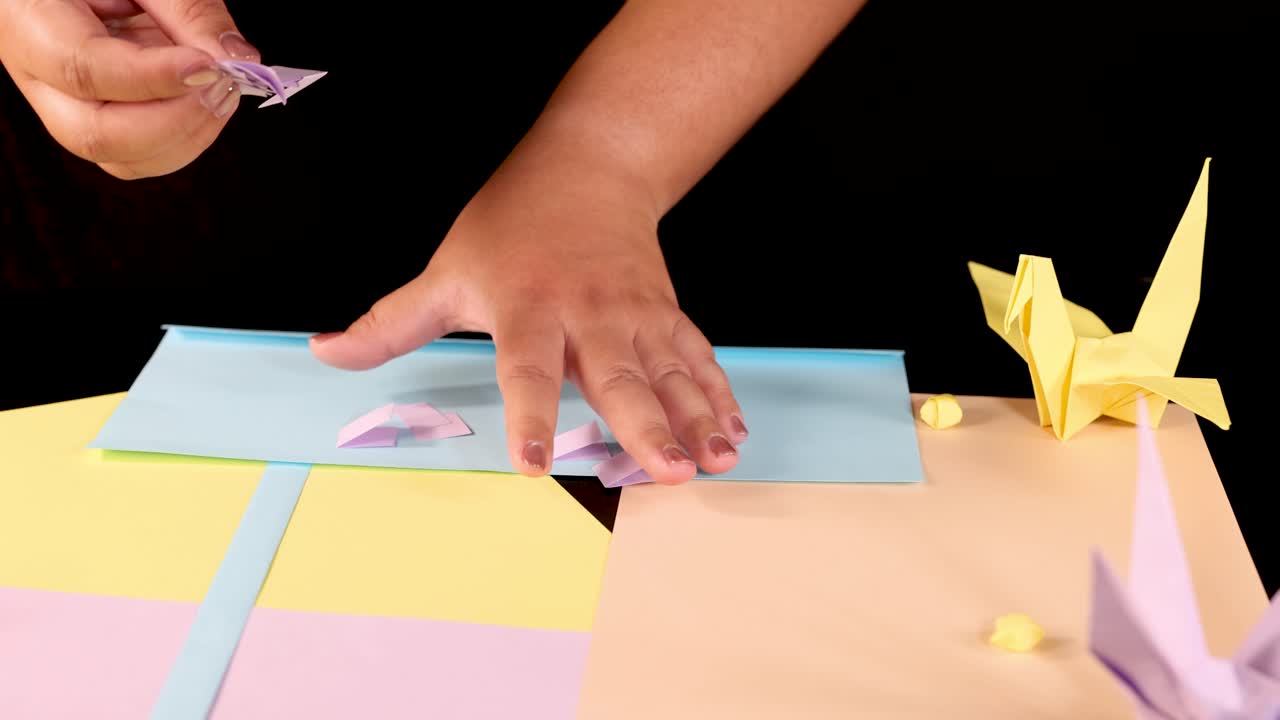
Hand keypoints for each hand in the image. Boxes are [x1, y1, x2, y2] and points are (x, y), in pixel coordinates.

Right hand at [0, 0, 259, 178]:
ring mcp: (65, 106)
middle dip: (174, 121)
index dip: (152, 78)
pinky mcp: (98, 121)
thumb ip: (188, 7)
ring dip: (188, 135)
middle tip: (222, 83)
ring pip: (121, 157)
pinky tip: (206, 100)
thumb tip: (235, 58)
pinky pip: (139, 156)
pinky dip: (185, 139)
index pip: (81, 69)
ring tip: (221, 88)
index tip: (208, 67)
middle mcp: (36, 74)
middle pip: (93, 133)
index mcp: (27, 20)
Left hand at [308, 136, 748, 484]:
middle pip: (618, 376)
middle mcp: (588, 315)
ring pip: (670, 373)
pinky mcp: (666, 315)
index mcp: (528, 308)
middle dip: (647, 426)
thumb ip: (391, 322)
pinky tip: (733, 432)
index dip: (528, 416)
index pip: (526, 368)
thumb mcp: (446, 269)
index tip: (532, 464)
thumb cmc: (512, 225)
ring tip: (717, 459)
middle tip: (666, 470)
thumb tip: (326, 354)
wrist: (590, 167)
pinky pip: (696, 358)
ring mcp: (635, 315)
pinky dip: (718, 396)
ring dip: (697, 418)